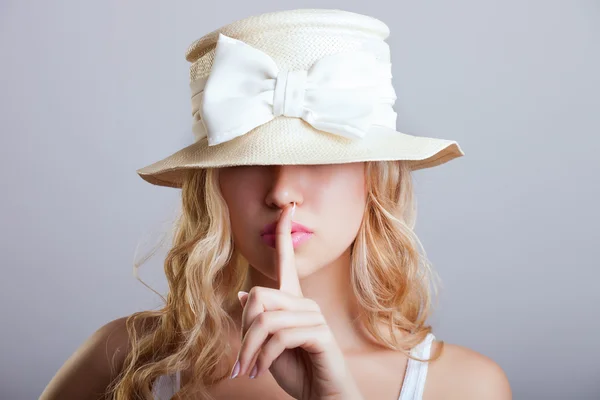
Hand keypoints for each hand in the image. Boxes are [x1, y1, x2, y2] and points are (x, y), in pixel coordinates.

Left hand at [231, 203, 362, 399]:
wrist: (320, 396)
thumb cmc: (296, 369)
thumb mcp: (267, 344)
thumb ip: (258, 320)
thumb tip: (242, 293)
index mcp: (292, 300)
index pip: (287, 261)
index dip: (284, 235)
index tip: (287, 208)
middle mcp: (304, 302)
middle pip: (258, 295)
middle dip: (244, 330)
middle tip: (243, 357)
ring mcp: (313, 316)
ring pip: (264, 319)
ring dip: (250, 349)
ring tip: (249, 368)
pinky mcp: (319, 333)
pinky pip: (279, 336)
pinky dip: (263, 357)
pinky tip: (261, 370)